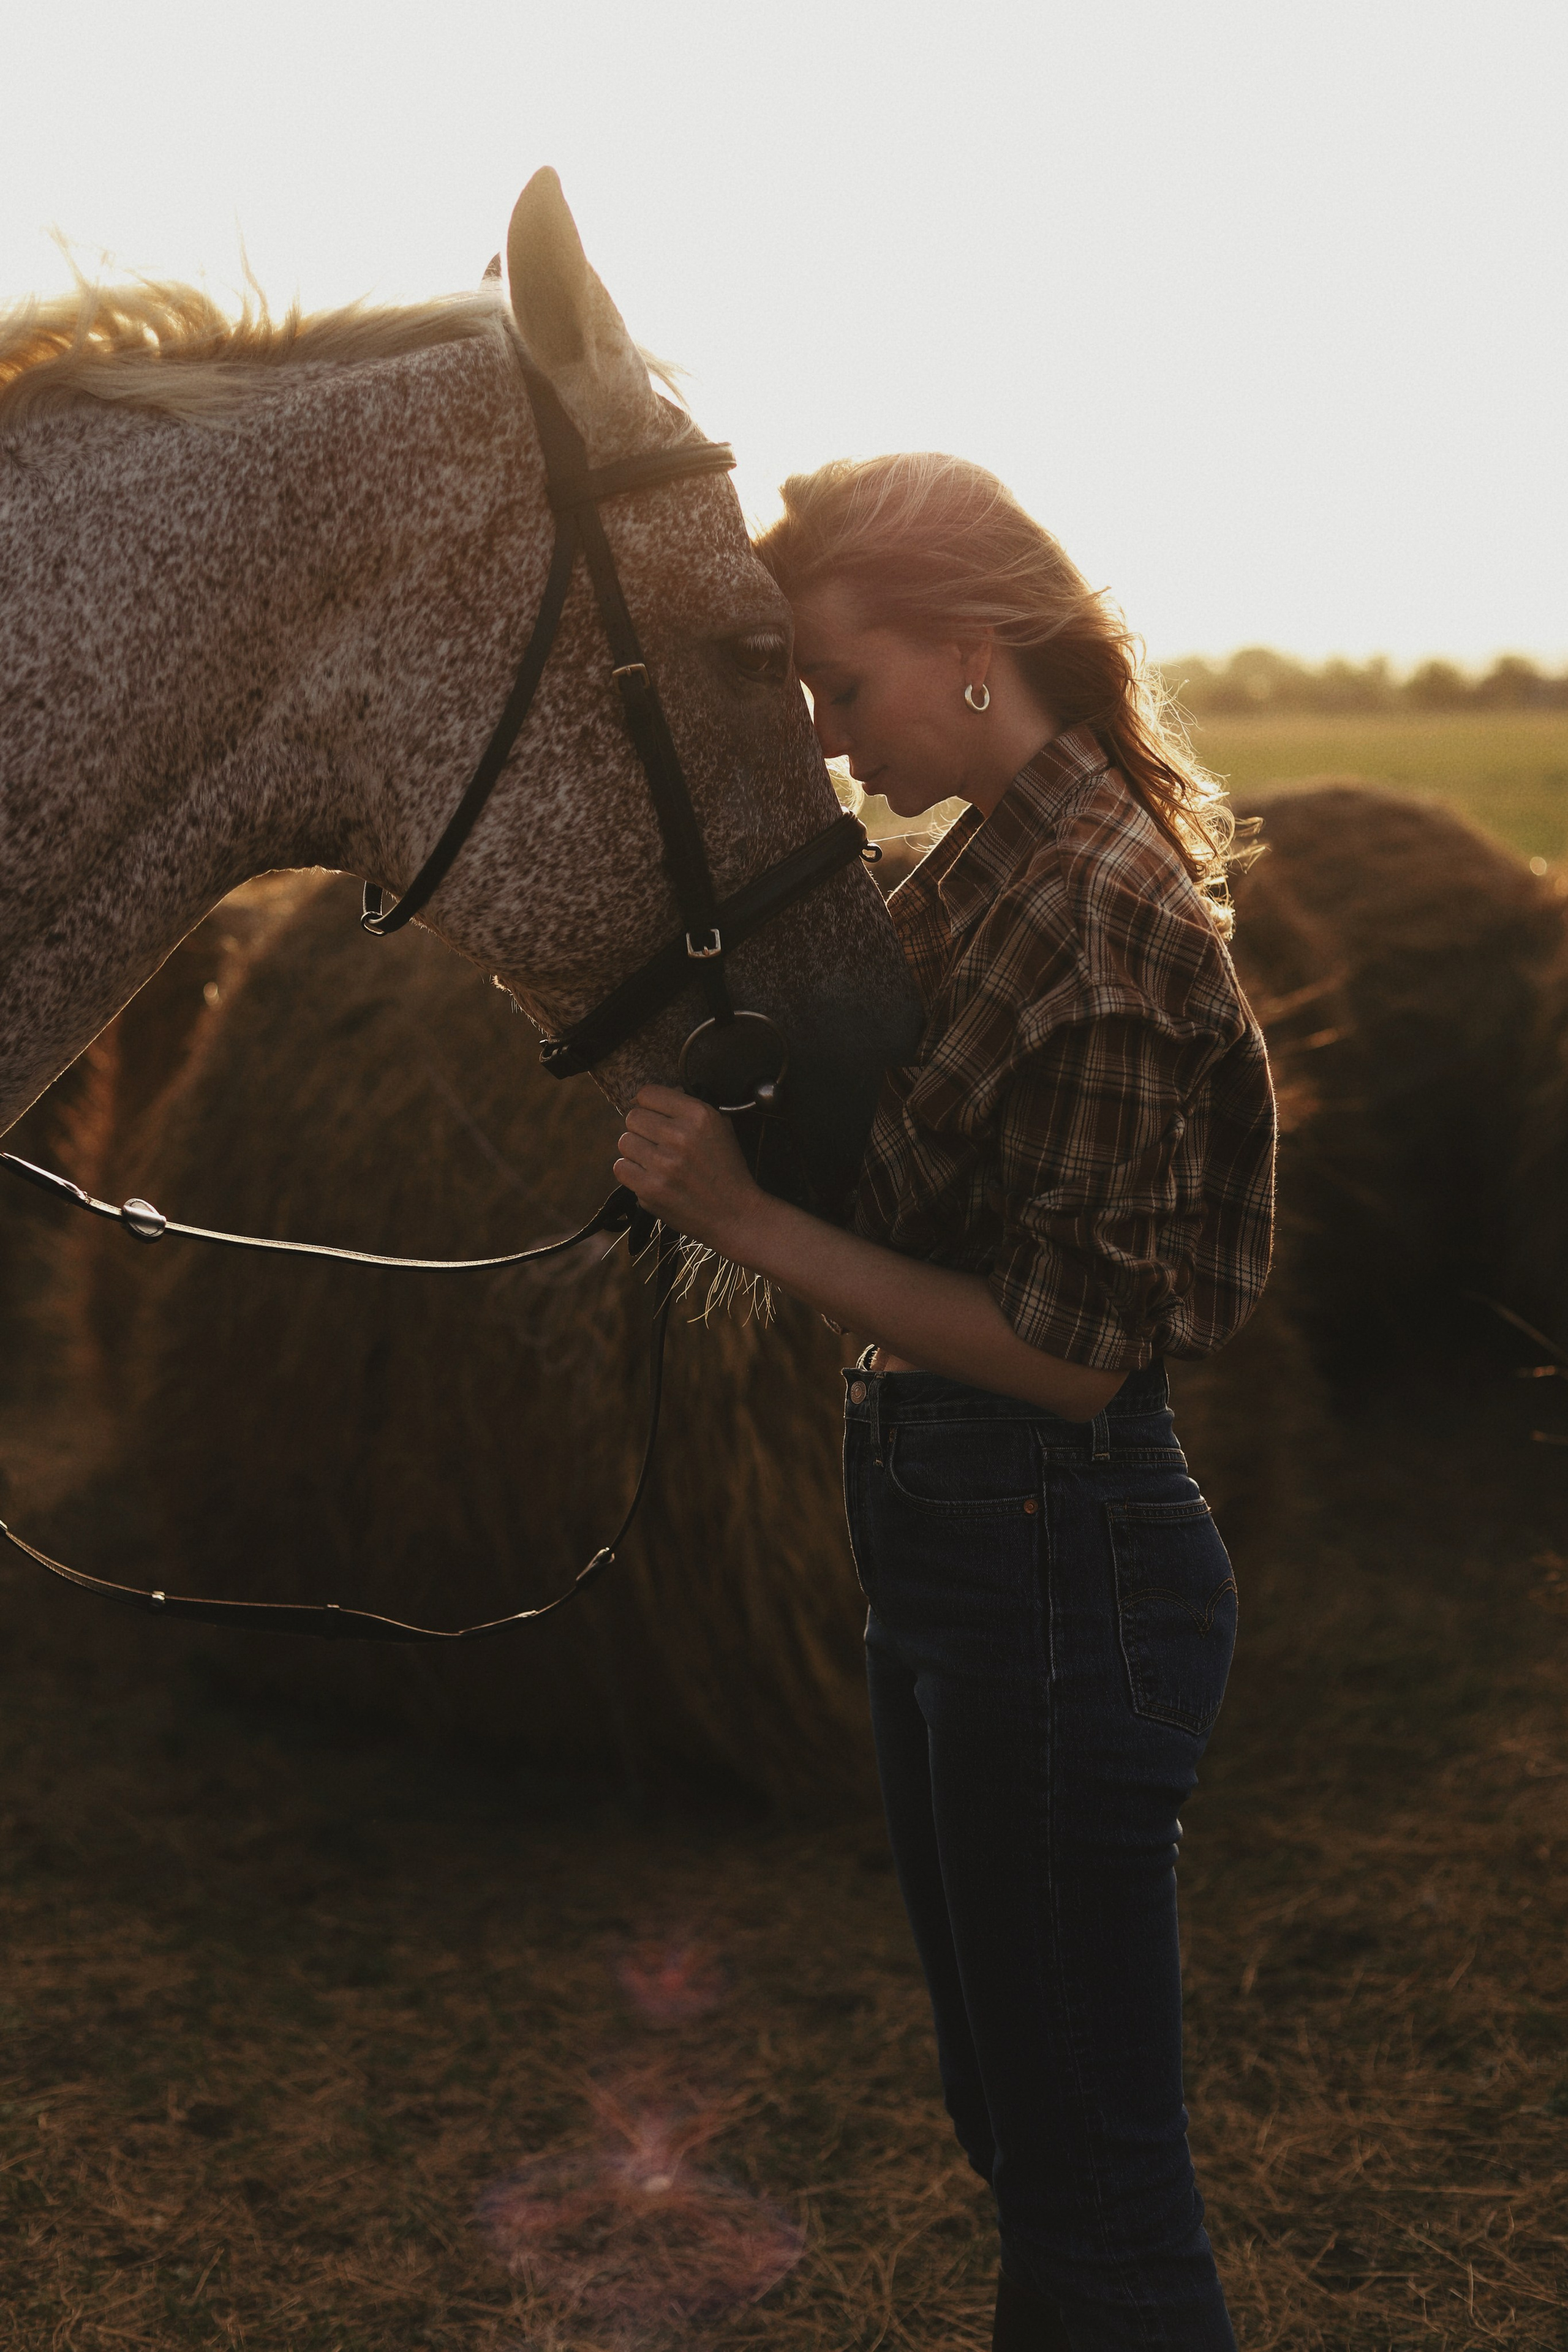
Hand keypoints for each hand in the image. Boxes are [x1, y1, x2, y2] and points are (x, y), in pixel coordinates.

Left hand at [613, 1086, 765, 1253]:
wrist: (735, 1214)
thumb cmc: (726, 1170)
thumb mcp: (720, 1128)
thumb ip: (688, 1109)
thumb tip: (655, 1099)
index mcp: (699, 1115)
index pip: (647, 1093)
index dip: (648, 1105)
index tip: (653, 1116)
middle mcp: (680, 1136)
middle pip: (633, 1117)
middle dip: (642, 1129)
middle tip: (656, 1143)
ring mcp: (664, 1164)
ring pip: (624, 1142)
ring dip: (635, 1151)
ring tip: (654, 1161)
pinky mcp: (651, 1189)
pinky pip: (620, 1168)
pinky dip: (631, 1172)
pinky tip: (648, 1176)